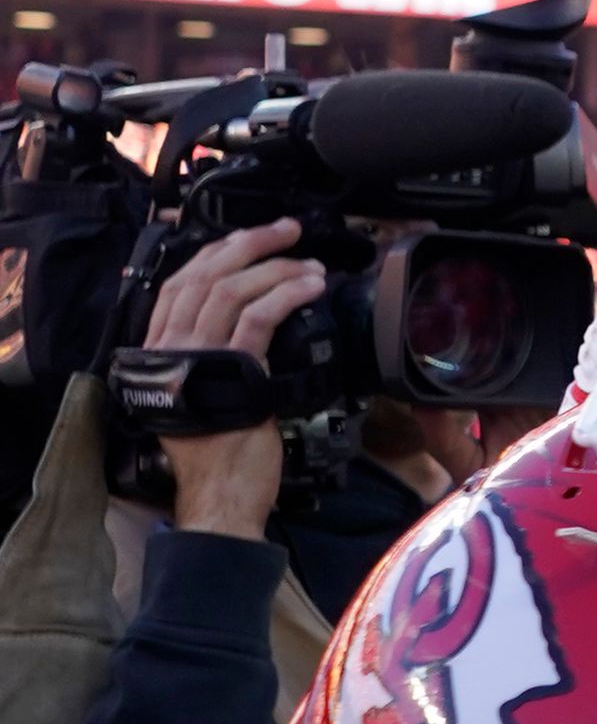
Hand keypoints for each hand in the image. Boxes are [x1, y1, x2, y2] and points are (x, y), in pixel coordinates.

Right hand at [144, 219, 326, 540]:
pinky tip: (310, 287)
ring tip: (310, 264)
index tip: (251, 236)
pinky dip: (286, 294)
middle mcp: (168, 349)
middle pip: (202, 276)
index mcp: (159, 351)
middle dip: (248, 243)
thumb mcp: (210, 389)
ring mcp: (196, 359)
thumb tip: (250, 309)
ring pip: (230, 290)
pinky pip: (257, 318)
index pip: (179, 285)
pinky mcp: (232, 372)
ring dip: (275, 267)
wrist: (222, 493)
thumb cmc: (223, 447)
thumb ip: (216, 351)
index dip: (215, 252)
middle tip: (287, 230)